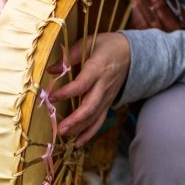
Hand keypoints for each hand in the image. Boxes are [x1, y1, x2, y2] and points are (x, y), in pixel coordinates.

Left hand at [48, 32, 129, 146]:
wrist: (132, 53)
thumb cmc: (108, 45)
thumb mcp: (89, 42)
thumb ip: (70, 56)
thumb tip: (51, 70)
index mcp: (98, 68)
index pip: (82, 84)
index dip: (67, 92)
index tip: (51, 97)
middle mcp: (104, 85)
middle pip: (90, 106)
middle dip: (74, 120)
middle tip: (59, 129)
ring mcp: (108, 96)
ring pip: (95, 117)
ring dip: (80, 129)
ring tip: (64, 136)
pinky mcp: (109, 102)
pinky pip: (100, 120)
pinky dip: (90, 132)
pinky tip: (78, 142)